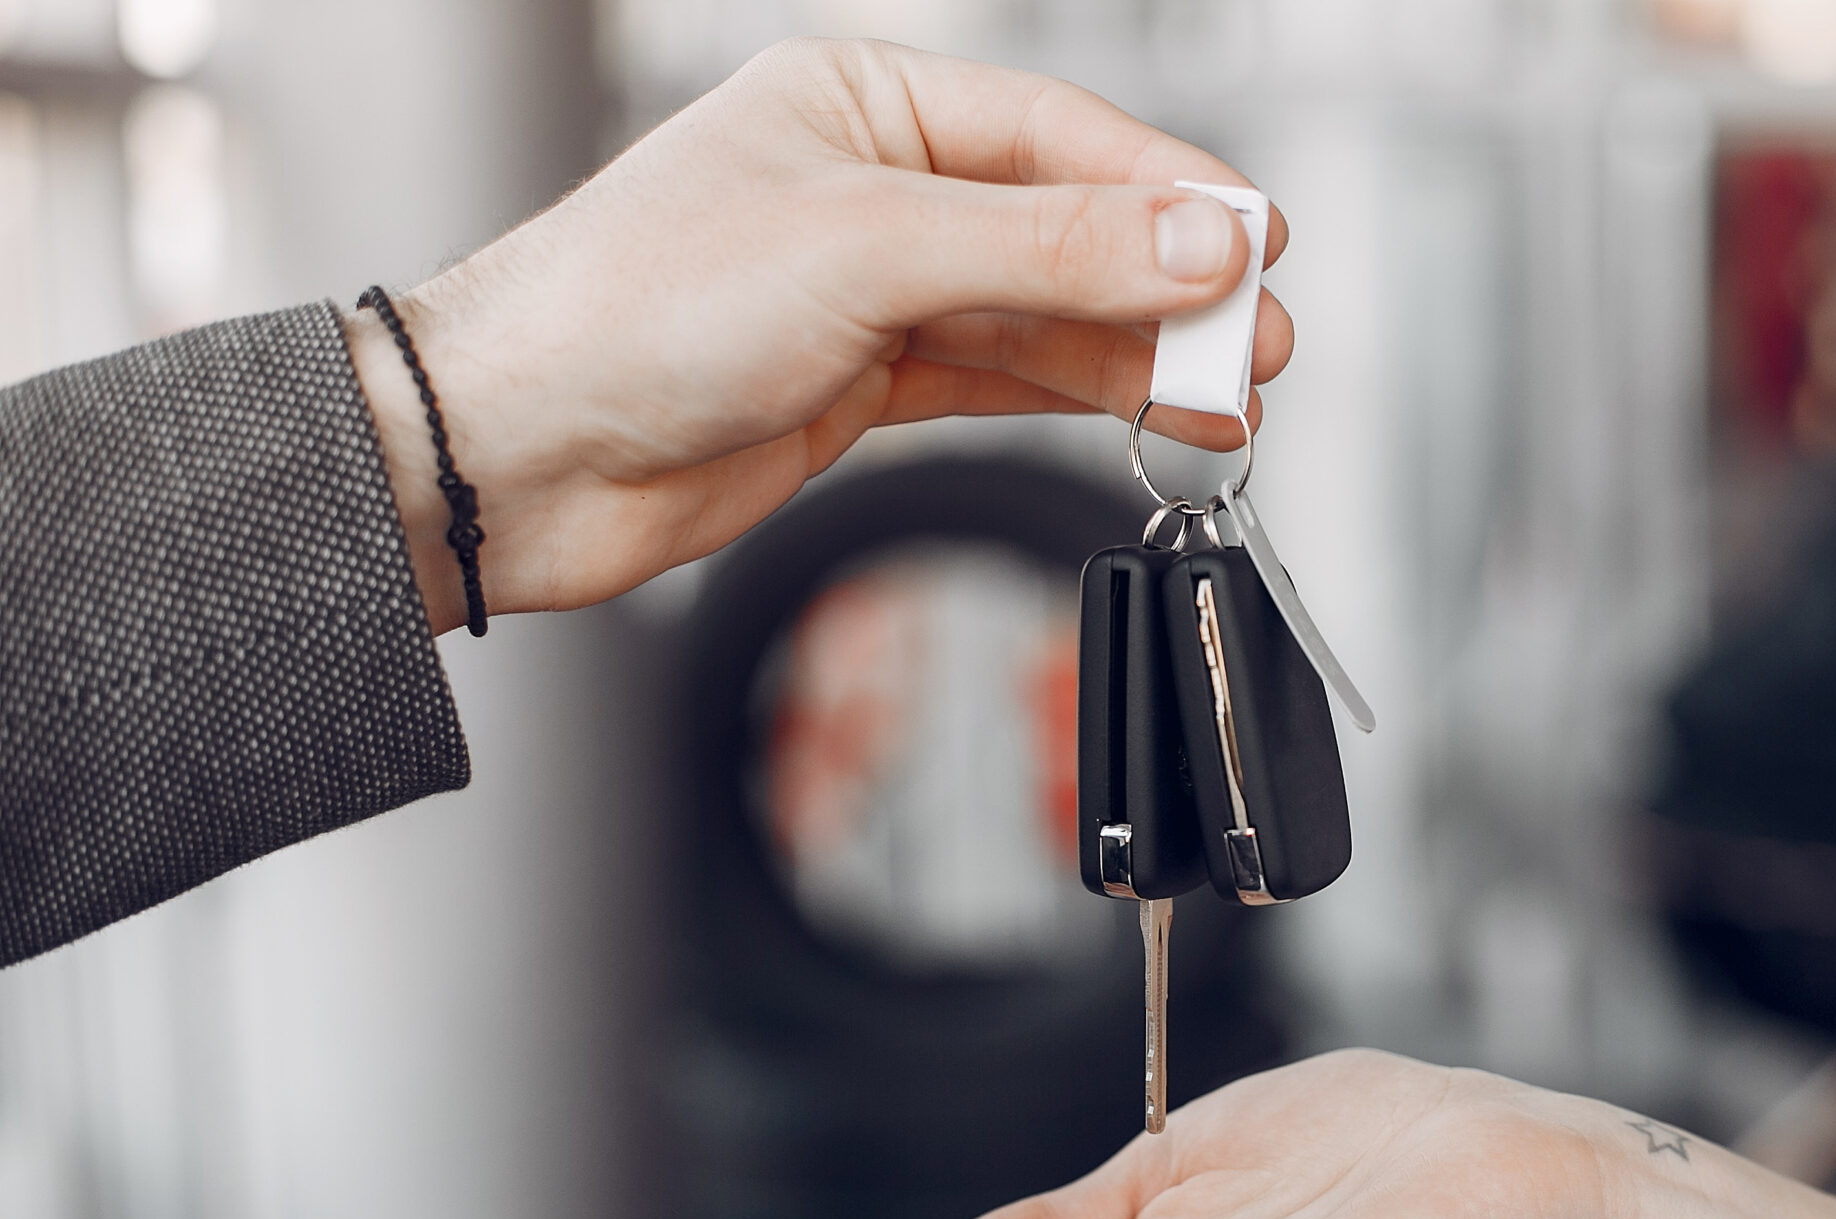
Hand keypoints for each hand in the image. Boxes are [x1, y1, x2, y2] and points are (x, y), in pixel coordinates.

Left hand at [346, 38, 1292, 633]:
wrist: (523, 452)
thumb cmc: (635, 307)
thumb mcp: (869, 253)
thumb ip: (1046, 251)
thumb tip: (1195, 243)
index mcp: (864, 101)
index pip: (1059, 137)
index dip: (1171, 195)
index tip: (1260, 246)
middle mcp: (874, 187)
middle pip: (1065, 228)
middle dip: (1170, 287)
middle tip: (1265, 339)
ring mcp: (872, 290)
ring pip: (1044, 313)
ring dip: (1140, 353)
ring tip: (1231, 393)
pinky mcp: (863, 382)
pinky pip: (1003, 376)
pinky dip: (1080, 395)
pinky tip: (1149, 411)